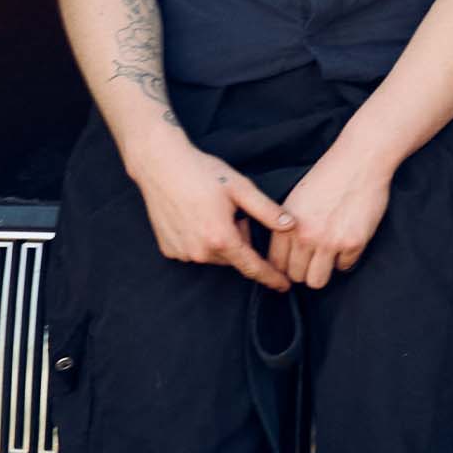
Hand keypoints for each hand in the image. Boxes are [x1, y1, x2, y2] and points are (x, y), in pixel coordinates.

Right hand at [132, 140, 299, 290]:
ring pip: (215, 254)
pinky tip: (196, 217)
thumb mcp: (240, 188)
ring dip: (221, 240)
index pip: (252, 267)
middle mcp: (200, 252)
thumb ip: (267, 211)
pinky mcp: (169, 250)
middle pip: (233, 256)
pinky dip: (202, 239)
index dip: (271, 277)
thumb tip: (291, 226)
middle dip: (240, 239)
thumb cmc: (203, 173)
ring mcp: (182, 253)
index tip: (284, 286)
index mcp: (221, 239)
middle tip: (234, 212)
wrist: (161, 166)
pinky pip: (195, 251)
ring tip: (213, 211)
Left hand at [263, 147, 393, 290]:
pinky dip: (347, 257)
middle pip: (296, 276)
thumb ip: (285, 227)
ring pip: (317, 281)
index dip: (287, 266)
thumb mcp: (295, 200)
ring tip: (330, 255)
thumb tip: (283, 257)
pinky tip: (349, 238)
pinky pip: (345, 267)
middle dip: (306, 270)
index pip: (276, 264)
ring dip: (324, 270)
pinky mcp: (352, 243)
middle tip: (316, 257)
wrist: (359, 161)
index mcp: (286, 225)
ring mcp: (329, 242)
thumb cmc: (328, 176)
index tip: (296, 262)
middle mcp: (304, 236)